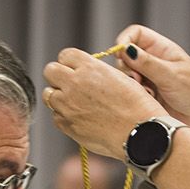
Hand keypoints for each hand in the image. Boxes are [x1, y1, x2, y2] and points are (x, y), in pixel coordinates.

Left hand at [43, 49, 164, 158]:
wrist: (140, 133)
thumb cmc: (137, 106)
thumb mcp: (120, 77)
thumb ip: (96, 72)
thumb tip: (85, 73)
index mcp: (89, 67)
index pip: (65, 55)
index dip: (70, 63)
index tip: (75, 69)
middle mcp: (75, 83)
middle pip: (50, 71)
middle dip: (58, 76)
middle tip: (70, 85)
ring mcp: (68, 105)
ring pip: (49, 95)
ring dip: (59, 97)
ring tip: (76, 104)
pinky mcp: (67, 125)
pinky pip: (56, 117)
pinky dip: (64, 117)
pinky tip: (81, 119)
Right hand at [109, 24, 189, 129]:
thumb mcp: (171, 75)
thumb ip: (147, 63)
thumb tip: (125, 48)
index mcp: (162, 49)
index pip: (135, 34)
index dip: (125, 40)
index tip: (121, 55)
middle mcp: (154, 61)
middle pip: (126, 55)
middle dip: (126, 66)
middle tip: (137, 80)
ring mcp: (150, 78)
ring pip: (127, 74)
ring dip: (131, 83)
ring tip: (147, 92)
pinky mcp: (148, 94)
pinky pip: (132, 90)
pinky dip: (135, 94)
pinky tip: (148, 101)